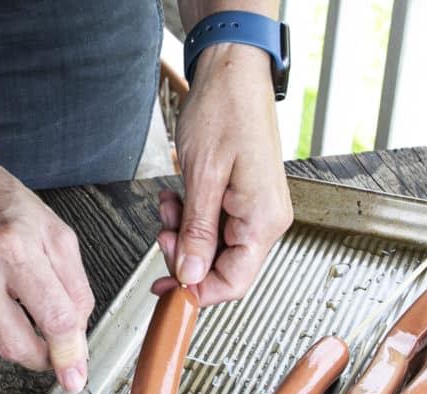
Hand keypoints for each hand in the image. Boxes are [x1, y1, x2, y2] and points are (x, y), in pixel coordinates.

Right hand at [0, 148, 94, 392]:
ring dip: (19, 327)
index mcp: (14, 245)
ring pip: (0, 338)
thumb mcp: (54, 232)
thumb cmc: (1, 202)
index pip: (53, 317)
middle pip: (18, 345)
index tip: (76, 376)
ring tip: (16, 288)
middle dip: (43, 360)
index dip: (69, 352)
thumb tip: (77, 338)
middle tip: (56, 356)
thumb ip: (75, 286)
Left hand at [154, 42, 292, 304]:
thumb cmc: (226, 108)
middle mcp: (264, 219)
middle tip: (161, 234)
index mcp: (263, 219)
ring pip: (212, 248)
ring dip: (183, 234)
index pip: (233, 282)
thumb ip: (197, 231)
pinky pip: (213, 227)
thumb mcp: (203, 176)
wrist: (232, 69)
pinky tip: (177, 198)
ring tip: (168, 206)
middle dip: (185, 255)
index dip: (198, 291)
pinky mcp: (242, 200)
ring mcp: (254, 210)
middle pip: (221, 267)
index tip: (168, 289)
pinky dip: (189, 218)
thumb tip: (190, 273)